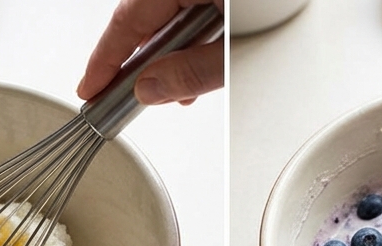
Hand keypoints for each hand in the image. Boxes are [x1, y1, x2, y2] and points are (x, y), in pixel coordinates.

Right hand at [78, 0, 223, 105]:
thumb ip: (191, 72)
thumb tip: (148, 90)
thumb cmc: (293, 7)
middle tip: (128, 100)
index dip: (104, 59)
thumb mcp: (233, 52)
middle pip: (146, 21)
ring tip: (180, 92)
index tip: (89, 89)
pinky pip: (192, 12)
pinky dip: (192, 43)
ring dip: (172, 58)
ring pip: (170, 19)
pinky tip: (201, 67)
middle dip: (142, 64)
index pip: (127, 21)